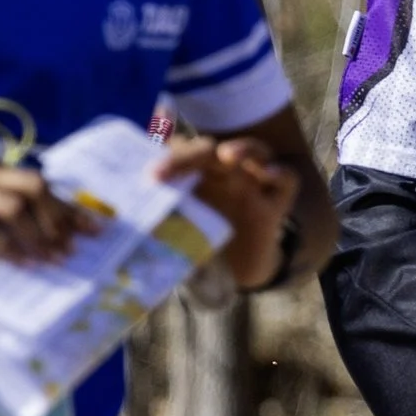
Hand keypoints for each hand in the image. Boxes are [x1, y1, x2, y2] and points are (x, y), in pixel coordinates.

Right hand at [0, 159, 86, 262]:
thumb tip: (41, 233)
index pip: (38, 181)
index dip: (68, 205)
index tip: (92, 226)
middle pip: (34, 188)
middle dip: (59, 219)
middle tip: (71, 248)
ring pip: (15, 208)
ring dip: (38, 237)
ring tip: (51, 261)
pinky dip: (8, 248)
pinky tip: (19, 262)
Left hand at [152, 131, 299, 293]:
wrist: (237, 267)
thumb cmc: (202, 238)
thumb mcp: (176, 228)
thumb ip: (157, 217)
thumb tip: (129, 198)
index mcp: (194, 172)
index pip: (177, 151)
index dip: (161, 155)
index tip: (146, 174)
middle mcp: (223, 170)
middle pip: (207, 150)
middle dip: (185, 157)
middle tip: (161, 173)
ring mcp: (252, 182)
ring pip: (253, 150)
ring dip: (242, 149)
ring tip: (228, 156)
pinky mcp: (276, 201)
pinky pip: (286, 179)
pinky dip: (280, 172)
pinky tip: (269, 173)